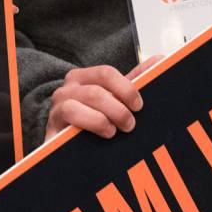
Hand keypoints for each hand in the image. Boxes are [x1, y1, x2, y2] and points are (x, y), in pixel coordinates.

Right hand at [44, 57, 160, 139]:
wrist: (68, 152)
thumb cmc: (94, 124)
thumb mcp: (114, 102)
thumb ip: (135, 82)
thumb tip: (159, 59)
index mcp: (83, 78)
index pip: (106, 73)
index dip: (126, 89)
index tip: (139, 106)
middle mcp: (68, 88)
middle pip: (98, 89)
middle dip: (120, 108)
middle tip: (130, 124)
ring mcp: (58, 105)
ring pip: (88, 99)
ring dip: (108, 117)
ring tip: (116, 131)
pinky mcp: (52, 124)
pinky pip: (73, 113)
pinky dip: (94, 123)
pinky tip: (104, 133)